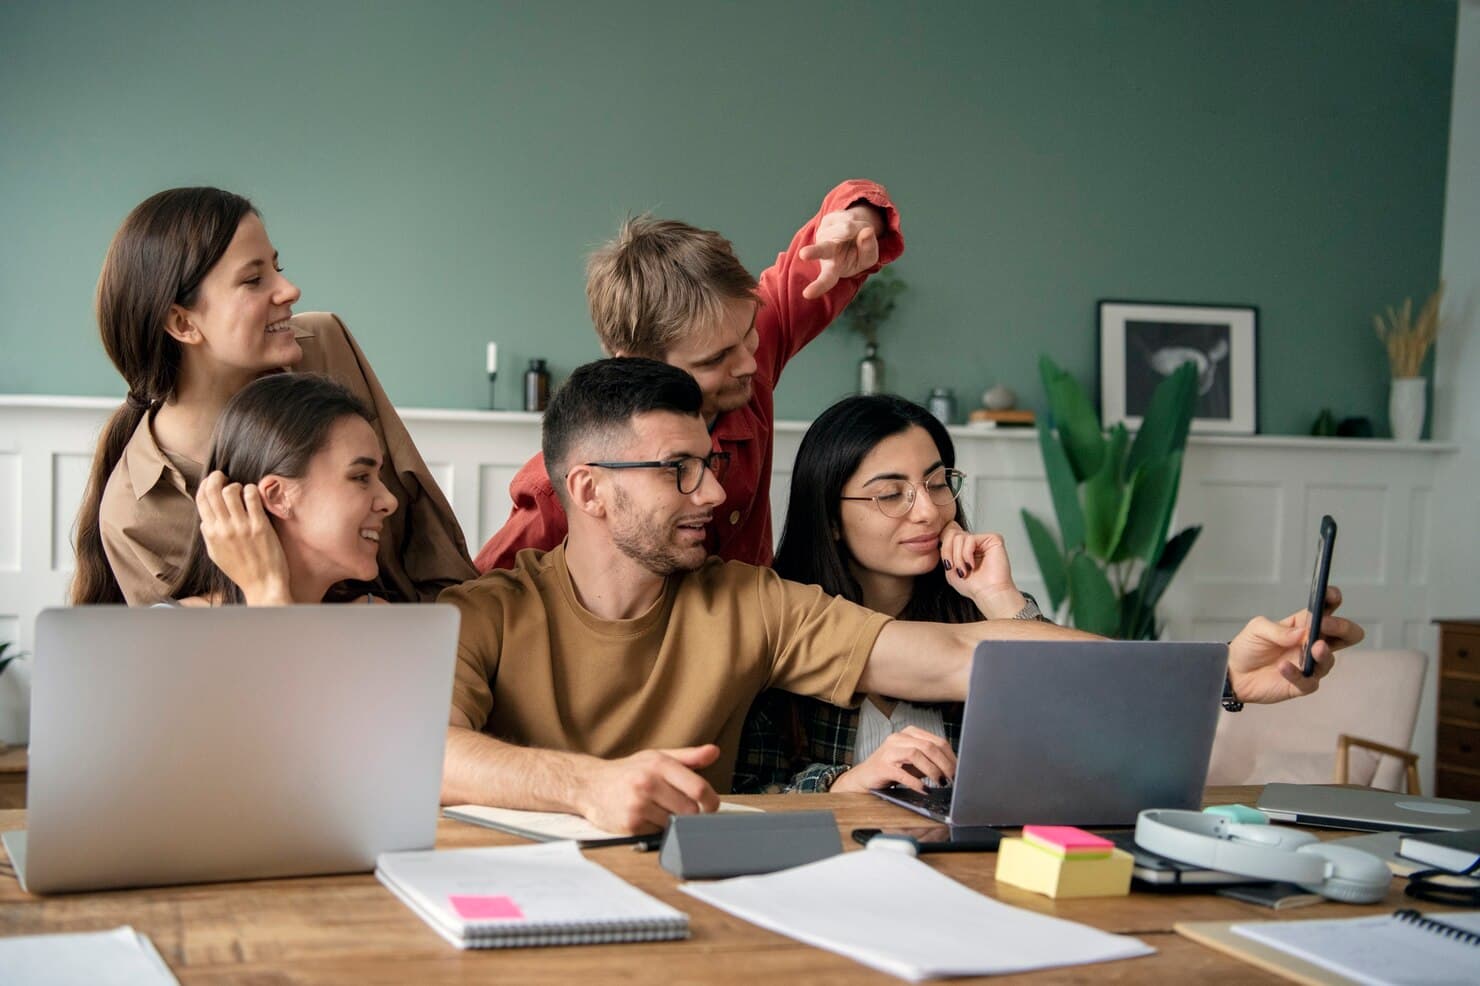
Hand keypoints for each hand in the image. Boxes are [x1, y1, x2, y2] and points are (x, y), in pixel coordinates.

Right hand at [194, 470, 291, 605]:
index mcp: (211, 533)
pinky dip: (251, 490)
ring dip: (236, 485)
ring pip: (231, 491)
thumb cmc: (241, 570)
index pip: (201, 500)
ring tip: (242, 491)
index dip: (206, 484)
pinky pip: (252, 497)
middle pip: (214, 491)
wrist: (263, 584)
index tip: (213, 479)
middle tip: (225, 476)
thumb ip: (209, 535)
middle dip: (218, 478)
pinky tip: (254, 494)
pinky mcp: (260, 526)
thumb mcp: (216, 554)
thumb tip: (205, 520)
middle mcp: (224, 528)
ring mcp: (242, 526)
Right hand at [574, 744, 721, 834]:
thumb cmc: (628, 771)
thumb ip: (689, 757)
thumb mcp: (657, 757)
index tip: (710, 805)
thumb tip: (714, 752)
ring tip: (659, 810)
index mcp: (659, 764)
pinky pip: (659, 834)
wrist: (590, 785)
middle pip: (690, 810)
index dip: (711, 801)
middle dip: (690, 813)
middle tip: (681, 808)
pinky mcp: (631, 826)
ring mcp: (638, 805)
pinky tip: (646, 818)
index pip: (699, 788)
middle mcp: (648, 783)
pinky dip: (657, 829)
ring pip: (675, 824)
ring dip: (672, 821)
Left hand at [798, 205, 882, 299]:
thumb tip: (866, 231)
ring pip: (848, 229)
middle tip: (803, 254)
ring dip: (861, 230)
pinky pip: (849, 218)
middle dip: (814, 252)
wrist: (853, 235)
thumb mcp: (869, 259)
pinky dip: (858, 222)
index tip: (807, 294)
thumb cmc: (859, 253)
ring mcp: (824, 234)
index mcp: (833, 269)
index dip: (818, 286)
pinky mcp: (828, 220)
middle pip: (822, 251)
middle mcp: (825, 253)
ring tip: (860, 234)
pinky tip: (854, 227)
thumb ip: (869, 250)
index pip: (827, 279)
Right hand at [830, 726, 956, 793]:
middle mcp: (898, 738)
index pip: (937, 741)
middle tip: (953, 778)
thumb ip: (931, 762)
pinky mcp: (882, 766)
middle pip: (929, 746)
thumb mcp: (914, 763)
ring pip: (917, 754)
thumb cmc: (893, 770)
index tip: (959, 770)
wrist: (864, 778)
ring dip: (933, 770)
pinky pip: (903, 772)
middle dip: (945, 764)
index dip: (951, 756)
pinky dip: (916, 782)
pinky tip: (925, 789)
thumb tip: (953, 770)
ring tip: (941, 783)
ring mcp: (889, 750)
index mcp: (909, 733)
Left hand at [940, 525, 1027, 618]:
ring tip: (965, 570)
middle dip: (949, 553)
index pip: (948, 536)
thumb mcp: (950, 568)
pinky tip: (972, 565)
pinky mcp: (993, 539)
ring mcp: (983, 540)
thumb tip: (942, 535)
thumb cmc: (973, 586)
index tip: (948, 565)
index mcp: (964, 548)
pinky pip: (970, 539)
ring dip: (958, 557)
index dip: (945, 550)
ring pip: (959, 537)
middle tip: (955, 568)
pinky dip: (967, 554)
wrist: (988, 594)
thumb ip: (945, 552)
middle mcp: (974, 543)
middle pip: (951, 534)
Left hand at [1227, 585, 1363, 703]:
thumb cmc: (1249, 647)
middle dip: (1343, 628)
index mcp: (1304, 625)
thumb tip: (1303, 632)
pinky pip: (1308, 682)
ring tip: (1314, 647)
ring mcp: (1310, 665)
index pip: (1326, 610)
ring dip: (1324, 653)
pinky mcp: (1302, 685)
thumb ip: (1279, 630)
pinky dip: (1297, 674)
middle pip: (1345, 635)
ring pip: (1329, 660)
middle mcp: (1312, 644)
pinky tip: (1283, 667)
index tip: (1330, 595)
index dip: (1332, 600)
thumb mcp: (1257, 629)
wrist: (1234, 673)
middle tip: (1326, 625)